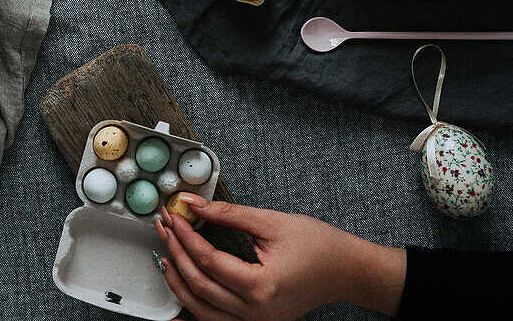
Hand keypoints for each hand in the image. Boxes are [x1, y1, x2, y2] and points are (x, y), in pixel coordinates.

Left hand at [155, 195, 405, 320]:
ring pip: (203, 310)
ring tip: (165, 256)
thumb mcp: (272, 222)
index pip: (209, 261)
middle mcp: (257, 312)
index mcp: (262, 286)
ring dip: (179, 283)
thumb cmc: (320, 245)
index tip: (173, 217)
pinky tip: (180, 296)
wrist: (348, 270)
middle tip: (164, 229)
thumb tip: (194, 204)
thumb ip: (229, 213)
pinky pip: (218, 320)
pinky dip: (195, 307)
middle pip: (201, 286)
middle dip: (176, 255)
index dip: (186, 238)